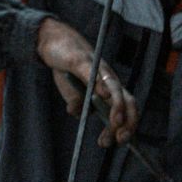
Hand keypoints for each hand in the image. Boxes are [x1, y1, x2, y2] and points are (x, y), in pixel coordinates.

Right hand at [36, 17, 138, 147]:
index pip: (125, 108)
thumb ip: (77, 105)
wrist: (53, 39)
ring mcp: (97, 69)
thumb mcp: (70, 91)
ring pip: (114, 87)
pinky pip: (93, 73)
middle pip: (127, 100)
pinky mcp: (82, 60)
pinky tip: (104, 94)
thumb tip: (79, 113)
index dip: (128, 125)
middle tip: (121, 138)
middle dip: (128, 121)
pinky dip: (100, 84)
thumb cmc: (67, 66)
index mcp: (108, 88)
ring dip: (117, 106)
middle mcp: (108, 79)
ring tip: (116, 123)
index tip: (119, 141)